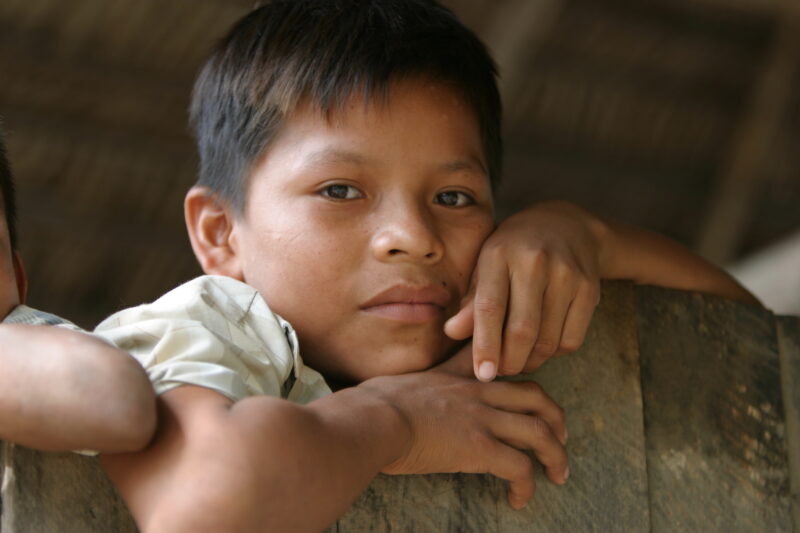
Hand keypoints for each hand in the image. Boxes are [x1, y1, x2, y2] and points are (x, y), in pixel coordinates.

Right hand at [359, 344, 568, 508]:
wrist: (371, 419)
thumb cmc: (369, 406)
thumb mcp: (394, 384)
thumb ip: (407, 391)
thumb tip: (385, 404)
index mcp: (457, 374)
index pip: (499, 360)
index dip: (522, 374)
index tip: (530, 393)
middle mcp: (476, 391)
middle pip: (535, 396)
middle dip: (555, 418)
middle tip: (561, 437)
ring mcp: (481, 417)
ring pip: (539, 432)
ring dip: (556, 455)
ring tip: (559, 475)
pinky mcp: (479, 447)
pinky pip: (519, 467)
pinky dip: (527, 486)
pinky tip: (518, 499)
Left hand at [444, 201, 601, 380]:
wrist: (567, 225)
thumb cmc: (514, 251)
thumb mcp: (486, 266)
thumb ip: (471, 302)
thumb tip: (452, 333)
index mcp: (499, 254)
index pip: (490, 308)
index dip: (485, 346)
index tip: (483, 374)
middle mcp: (535, 261)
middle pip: (522, 330)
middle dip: (510, 362)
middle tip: (501, 371)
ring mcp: (566, 274)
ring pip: (548, 341)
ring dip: (531, 361)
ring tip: (519, 359)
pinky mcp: (589, 288)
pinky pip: (571, 340)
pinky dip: (554, 353)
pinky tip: (543, 343)